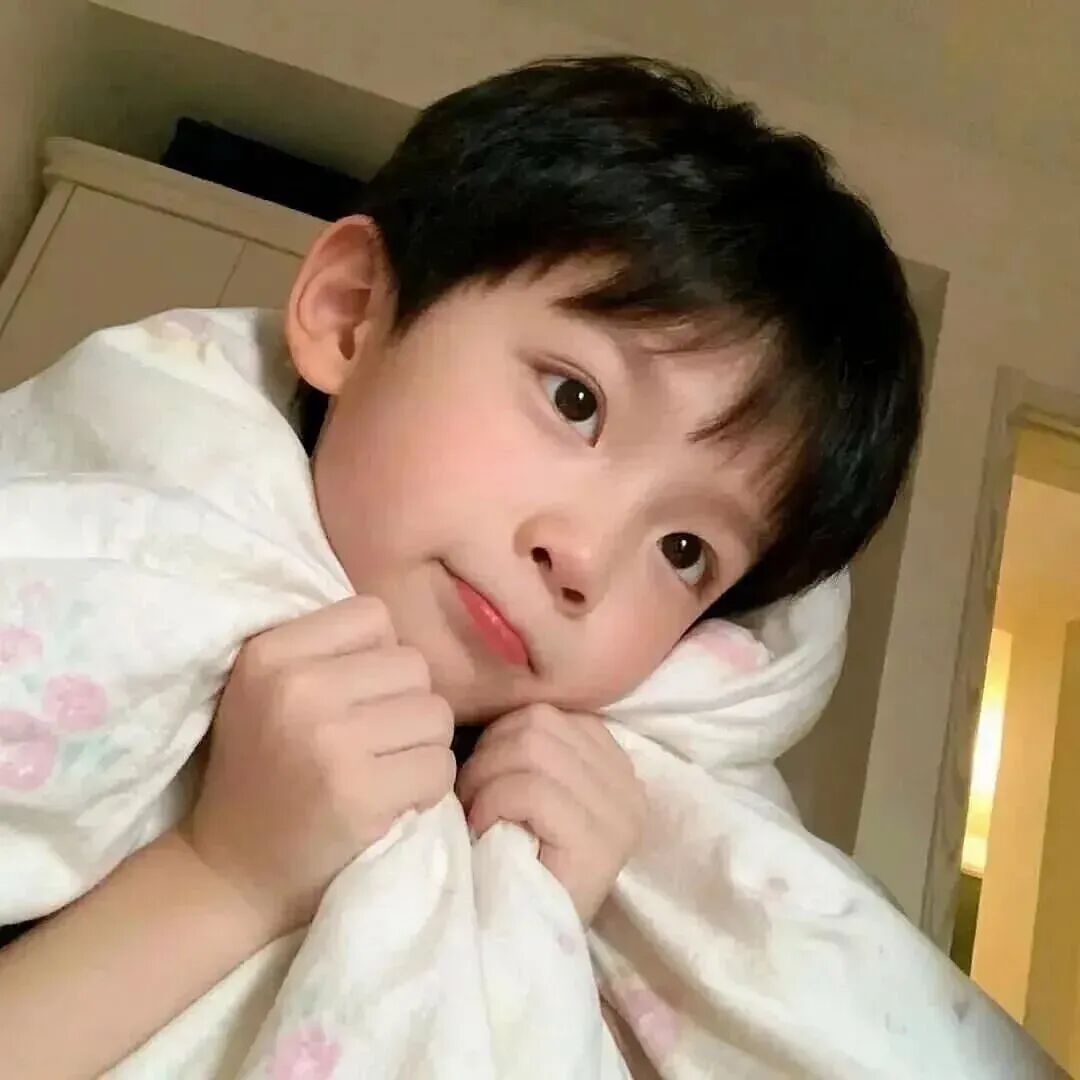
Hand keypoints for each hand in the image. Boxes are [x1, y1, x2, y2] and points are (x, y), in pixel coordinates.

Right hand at [184, 596, 455, 931]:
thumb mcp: (267, 689)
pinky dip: (427, 787)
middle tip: (375, 742)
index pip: (374, 616)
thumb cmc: (263, 770)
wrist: (229, 871)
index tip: (356, 695)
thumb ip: (325, 649)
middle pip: (414, 666)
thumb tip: (399, 629)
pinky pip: (440, 767)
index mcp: (269, 653)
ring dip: (423, 746)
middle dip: (407, 704)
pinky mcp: (361, 795)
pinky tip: (392, 801)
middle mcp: (297, 689)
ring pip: (437, 715)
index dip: (378, 656)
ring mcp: (330, 743)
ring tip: (384, 769)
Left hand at [455, 704, 645, 923]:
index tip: (485, 777)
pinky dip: (493, 802)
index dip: (505, 735)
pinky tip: (484, 830)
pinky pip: (531, 788)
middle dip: (490, 753)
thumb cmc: (517, 864)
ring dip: (486, 777)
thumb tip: (485, 711)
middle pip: (541, 722)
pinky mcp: (598, 841)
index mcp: (615, 764)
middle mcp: (629, 783)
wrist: (528, 949)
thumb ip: (531, 750)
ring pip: (533, 748)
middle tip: (471, 797)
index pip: (554, 713)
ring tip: (476, 813)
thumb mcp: (533, 792)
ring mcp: (618, 813)